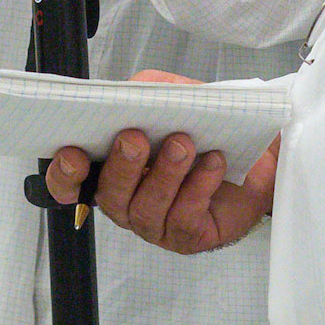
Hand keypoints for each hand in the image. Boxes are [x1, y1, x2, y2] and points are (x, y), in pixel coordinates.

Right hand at [44, 71, 276, 252]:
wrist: (259, 156)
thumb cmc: (208, 131)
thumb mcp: (175, 96)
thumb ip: (146, 89)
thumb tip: (129, 92)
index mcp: (113, 168)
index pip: (71, 182)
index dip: (65, 174)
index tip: (73, 154)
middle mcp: (128, 200)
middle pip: (110, 194)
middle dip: (122, 165)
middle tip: (136, 138)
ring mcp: (156, 222)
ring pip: (146, 208)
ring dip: (164, 173)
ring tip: (183, 145)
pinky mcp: (188, 236)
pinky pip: (184, 218)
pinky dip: (198, 187)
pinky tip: (212, 164)